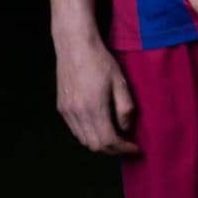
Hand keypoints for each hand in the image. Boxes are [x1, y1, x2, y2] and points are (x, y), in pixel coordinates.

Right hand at [54, 33, 138, 154]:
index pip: (108, 141)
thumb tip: (125, 128)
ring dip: (100, 144)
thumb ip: (124, 107)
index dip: (123, 148)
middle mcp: (77, 114)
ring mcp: (67, 112)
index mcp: (94, 108)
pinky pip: (75, 130)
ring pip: (83, 140)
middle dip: (113, 150)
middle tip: (128, 145)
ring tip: (116, 138)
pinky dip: (88, 135)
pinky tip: (100, 127)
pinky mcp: (61, 108)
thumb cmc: (101, 61)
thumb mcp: (120, 81)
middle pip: (94, 145)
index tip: (136, 148)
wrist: (75, 47)